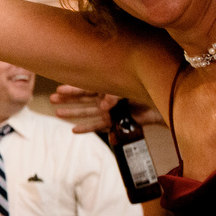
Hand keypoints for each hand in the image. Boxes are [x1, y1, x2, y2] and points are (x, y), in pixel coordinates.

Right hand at [49, 85, 163, 133]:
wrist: (165, 106)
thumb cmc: (148, 91)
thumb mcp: (129, 89)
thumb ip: (114, 96)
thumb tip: (101, 106)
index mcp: (110, 85)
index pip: (87, 87)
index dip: (72, 88)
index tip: (58, 89)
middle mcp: (108, 98)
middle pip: (84, 99)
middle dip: (68, 99)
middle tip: (51, 99)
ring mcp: (111, 111)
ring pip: (88, 112)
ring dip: (73, 113)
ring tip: (57, 113)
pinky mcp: (116, 123)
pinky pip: (99, 126)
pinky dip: (87, 128)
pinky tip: (74, 130)